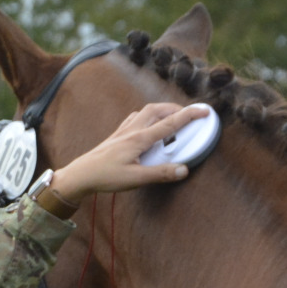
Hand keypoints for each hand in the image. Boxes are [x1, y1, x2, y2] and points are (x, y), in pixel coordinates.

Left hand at [50, 103, 209, 203]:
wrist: (81, 174)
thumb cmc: (106, 176)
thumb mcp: (136, 178)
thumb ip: (160, 174)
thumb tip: (184, 169)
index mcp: (139, 139)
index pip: (170, 123)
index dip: (190, 115)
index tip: (205, 110)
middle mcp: (132, 130)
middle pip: (158, 110)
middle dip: (176, 109)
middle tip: (190, 114)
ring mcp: (123, 131)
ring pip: (146, 111)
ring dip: (162, 111)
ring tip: (172, 118)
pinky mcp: (117, 135)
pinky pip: (135, 118)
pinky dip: (147, 116)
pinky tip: (147, 124)